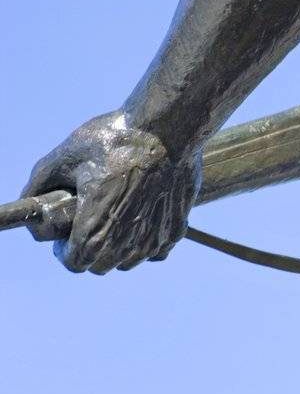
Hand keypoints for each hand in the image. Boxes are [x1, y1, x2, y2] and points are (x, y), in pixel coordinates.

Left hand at [23, 111, 200, 273]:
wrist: (167, 128)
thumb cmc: (115, 140)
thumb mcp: (66, 155)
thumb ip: (39, 183)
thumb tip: (31, 200)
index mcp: (94, 230)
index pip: (73, 263)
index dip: (64, 249)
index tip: (67, 231)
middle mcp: (126, 244)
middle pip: (100, 265)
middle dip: (90, 249)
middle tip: (91, 218)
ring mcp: (154, 239)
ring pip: (128, 260)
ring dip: (118, 247)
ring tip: (117, 214)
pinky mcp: (175, 229)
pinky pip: (155, 251)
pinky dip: (145, 240)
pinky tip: (142, 215)